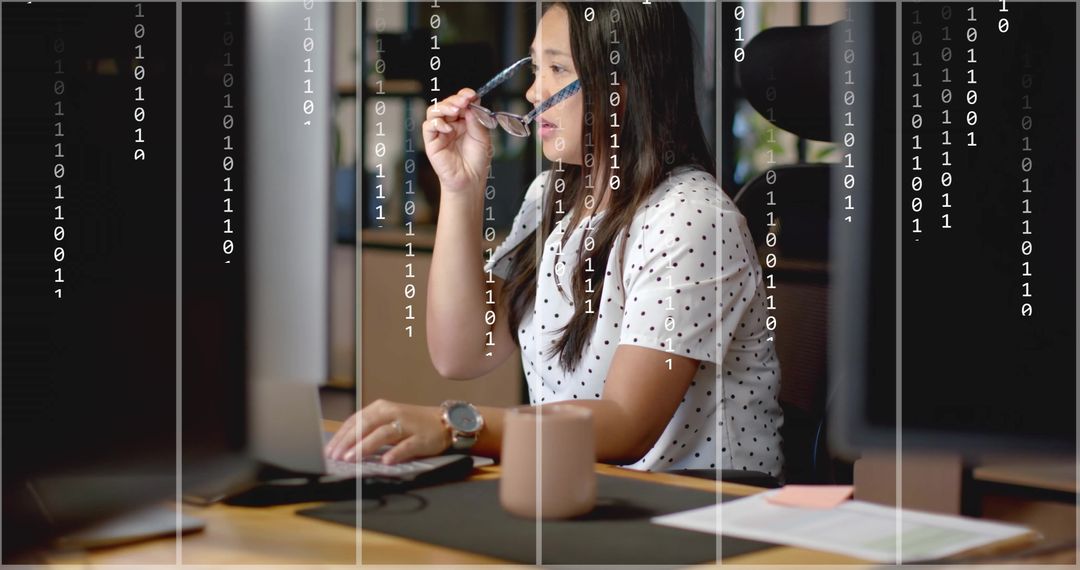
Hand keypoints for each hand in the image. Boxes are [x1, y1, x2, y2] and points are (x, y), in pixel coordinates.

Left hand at [324, 399, 450, 463]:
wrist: (444, 422)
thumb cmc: (412, 424)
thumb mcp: (387, 421)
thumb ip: (368, 430)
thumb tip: (343, 447)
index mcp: (380, 408)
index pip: (355, 421)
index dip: (341, 436)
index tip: (329, 450)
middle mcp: (392, 413)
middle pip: (366, 425)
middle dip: (349, 441)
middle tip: (336, 456)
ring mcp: (407, 425)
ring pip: (383, 434)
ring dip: (366, 446)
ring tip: (352, 458)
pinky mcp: (421, 438)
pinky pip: (407, 445)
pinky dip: (396, 453)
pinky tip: (386, 461)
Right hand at [422, 88, 491, 194]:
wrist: (471, 180)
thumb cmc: (477, 161)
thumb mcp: (482, 137)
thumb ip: (476, 120)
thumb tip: (470, 104)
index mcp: (464, 121)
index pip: (460, 102)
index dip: (464, 96)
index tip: (471, 95)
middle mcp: (451, 124)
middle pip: (446, 104)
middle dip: (455, 100)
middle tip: (464, 101)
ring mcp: (440, 132)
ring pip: (434, 111)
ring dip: (444, 107)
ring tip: (455, 110)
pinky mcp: (431, 142)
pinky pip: (428, 126)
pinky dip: (437, 123)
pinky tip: (448, 128)